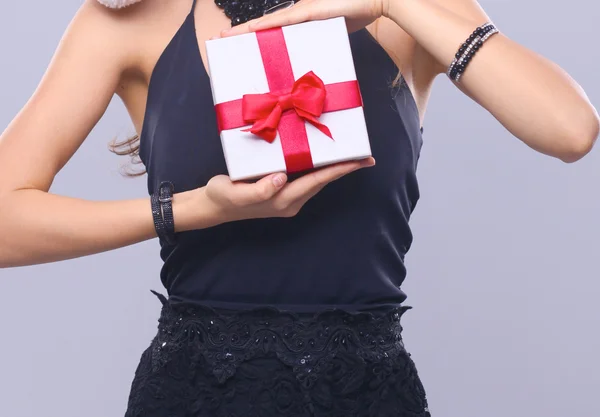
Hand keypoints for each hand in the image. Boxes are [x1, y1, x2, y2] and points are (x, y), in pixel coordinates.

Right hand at [202, 157, 374, 223]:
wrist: (212, 206)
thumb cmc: (222, 197)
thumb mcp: (235, 193)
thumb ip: (259, 189)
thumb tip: (282, 178)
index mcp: (283, 200)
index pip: (317, 181)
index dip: (339, 170)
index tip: (359, 162)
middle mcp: (290, 201)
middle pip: (322, 182)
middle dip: (344, 169)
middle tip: (366, 156)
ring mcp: (286, 197)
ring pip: (316, 180)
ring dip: (333, 168)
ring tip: (351, 155)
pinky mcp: (280, 190)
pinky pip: (305, 176)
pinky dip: (317, 166)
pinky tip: (322, 156)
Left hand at [219, 0, 387, 36]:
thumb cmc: (362, 11)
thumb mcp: (337, 31)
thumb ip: (324, 41)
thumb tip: (316, 61)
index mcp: (305, 16)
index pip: (276, 27)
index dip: (257, 33)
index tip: (240, 40)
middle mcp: (299, 11)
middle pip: (266, 25)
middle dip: (243, 33)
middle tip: (222, 39)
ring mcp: (302, 9)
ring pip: (267, 23)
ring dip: (245, 31)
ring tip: (225, 37)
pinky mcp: (308, 11)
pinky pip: (280, 21)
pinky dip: (263, 27)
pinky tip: (247, 31)